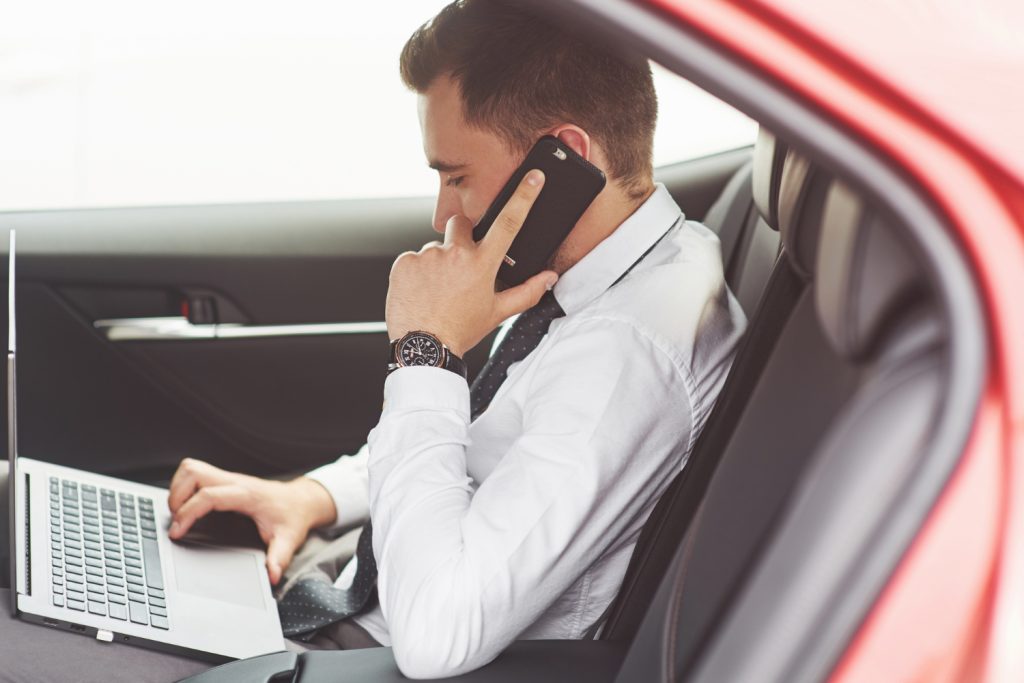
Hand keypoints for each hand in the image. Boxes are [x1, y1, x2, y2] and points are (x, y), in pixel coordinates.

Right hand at [167, 458, 336, 584]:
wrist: (302, 500)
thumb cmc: (293, 516)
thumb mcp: (289, 539)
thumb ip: (279, 558)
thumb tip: (272, 577)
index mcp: (247, 495)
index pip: (209, 495)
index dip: (188, 513)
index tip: (177, 532)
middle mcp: (235, 482)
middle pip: (193, 472)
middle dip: (176, 497)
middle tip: (177, 522)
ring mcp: (229, 479)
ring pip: (191, 469)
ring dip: (177, 489)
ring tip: (179, 514)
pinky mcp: (225, 481)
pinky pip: (196, 474)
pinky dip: (184, 488)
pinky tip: (188, 507)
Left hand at [386, 170, 557, 355]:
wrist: (423, 349)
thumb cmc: (460, 331)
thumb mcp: (497, 313)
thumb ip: (527, 292)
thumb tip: (549, 278)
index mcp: (482, 264)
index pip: (509, 222)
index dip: (524, 196)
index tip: (534, 176)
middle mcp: (455, 254)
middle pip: (462, 225)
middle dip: (462, 238)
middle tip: (458, 267)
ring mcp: (428, 256)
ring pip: (436, 247)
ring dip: (437, 263)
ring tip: (436, 291)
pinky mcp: (404, 262)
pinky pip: (413, 259)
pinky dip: (416, 272)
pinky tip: (420, 292)